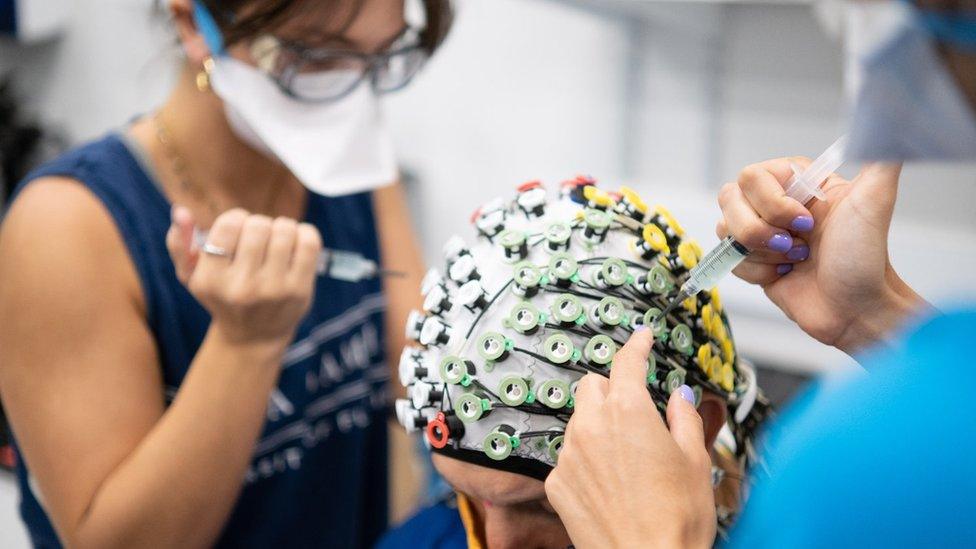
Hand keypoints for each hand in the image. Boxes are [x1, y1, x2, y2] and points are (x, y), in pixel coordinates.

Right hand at [167, 206, 321, 348]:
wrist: (253, 336)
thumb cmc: (222, 296)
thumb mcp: (192, 276)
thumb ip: (179, 243)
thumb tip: (180, 211)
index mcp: (210, 281)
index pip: (229, 224)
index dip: (236, 218)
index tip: (238, 230)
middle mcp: (241, 288)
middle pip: (259, 225)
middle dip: (259, 224)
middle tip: (259, 238)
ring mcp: (273, 290)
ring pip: (285, 230)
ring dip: (282, 227)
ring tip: (276, 239)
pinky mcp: (300, 291)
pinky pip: (309, 242)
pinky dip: (305, 233)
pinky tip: (295, 242)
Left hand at [545, 328, 715, 548]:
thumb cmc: (677, 519)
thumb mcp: (695, 460)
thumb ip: (684, 418)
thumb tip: (680, 398)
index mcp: (627, 412)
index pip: (627, 363)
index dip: (636, 345)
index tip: (641, 338)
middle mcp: (590, 427)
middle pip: (592, 386)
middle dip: (611, 390)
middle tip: (635, 410)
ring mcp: (569, 455)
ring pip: (578, 421)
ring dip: (597, 426)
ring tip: (627, 458)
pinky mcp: (557, 483)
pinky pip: (568, 456)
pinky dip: (585, 460)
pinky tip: (609, 484)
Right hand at [717, 159, 929, 354]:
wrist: (856, 309)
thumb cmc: (865, 258)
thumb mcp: (875, 200)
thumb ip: (880, 157)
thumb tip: (881, 127)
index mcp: (796, 182)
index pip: (752, 175)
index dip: (772, 202)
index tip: (807, 221)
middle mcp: (774, 203)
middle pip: (729, 200)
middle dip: (761, 230)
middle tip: (798, 245)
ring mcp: (760, 233)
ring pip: (725, 230)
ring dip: (762, 253)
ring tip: (796, 260)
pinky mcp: (751, 262)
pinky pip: (729, 259)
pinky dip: (757, 273)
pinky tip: (785, 275)